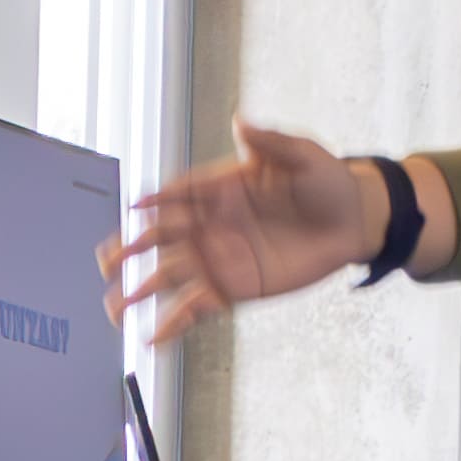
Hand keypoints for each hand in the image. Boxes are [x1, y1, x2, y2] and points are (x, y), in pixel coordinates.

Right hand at [106, 122, 399, 346]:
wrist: (354, 222)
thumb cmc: (328, 181)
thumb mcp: (302, 155)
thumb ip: (270, 142)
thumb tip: (241, 123)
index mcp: (221, 187)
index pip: (178, 193)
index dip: (156, 200)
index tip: (135, 209)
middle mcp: (212, 222)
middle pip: (161, 237)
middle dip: (131, 249)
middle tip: (106, 262)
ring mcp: (220, 257)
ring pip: (169, 276)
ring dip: (141, 291)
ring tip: (115, 308)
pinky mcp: (235, 288)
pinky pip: (197, 307)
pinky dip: (174, 322)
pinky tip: (152, 337)